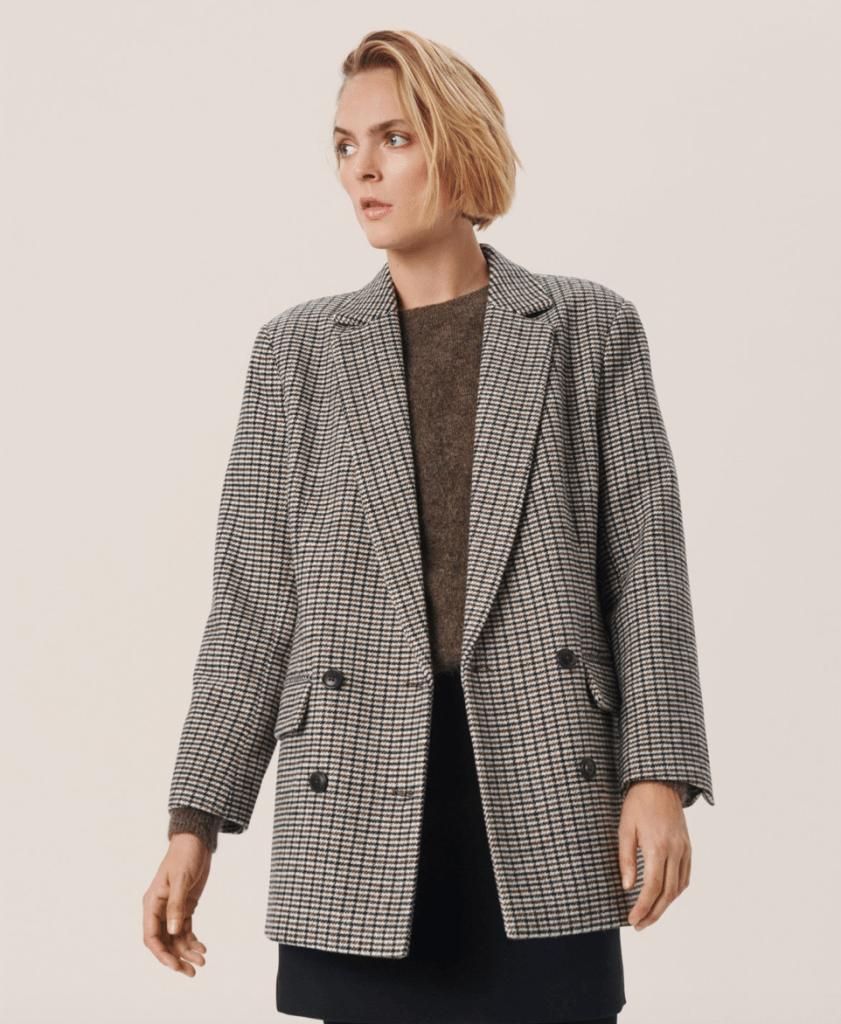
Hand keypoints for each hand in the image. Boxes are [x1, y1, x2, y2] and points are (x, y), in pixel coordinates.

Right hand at [143, 833, 212, 974]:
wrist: (196, 841)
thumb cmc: (184, 855)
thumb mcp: (181, 879)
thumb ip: (176, 906)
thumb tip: (172, 932)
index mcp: (152, 903)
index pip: (151, 936)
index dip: (161, 954)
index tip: (175, 966)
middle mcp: (159, 909)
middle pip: (163, 942)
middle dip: (176, 958)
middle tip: (192, 971)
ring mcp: (172, 910)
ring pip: (175, 939)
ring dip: (186, 952)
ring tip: (202, 962)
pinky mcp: (185, 907)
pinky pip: (185, 930)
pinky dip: (192, 941)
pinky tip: (202, 948)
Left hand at [618, 781, 691, 929]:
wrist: (659, 784)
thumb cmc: (637, 805)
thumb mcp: (625, 829)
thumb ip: (626, 859)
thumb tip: (627, 887)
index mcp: (657, 847)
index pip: (652, 887)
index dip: (642, 907)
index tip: (632, 920)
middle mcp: (675, 851)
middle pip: (667, 893)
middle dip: (653, 913)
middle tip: (639, 925)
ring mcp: (684, 850)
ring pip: (678, 888)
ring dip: (665, 906)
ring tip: (650, 916)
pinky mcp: (688, 847)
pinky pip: (685, 876)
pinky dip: (676, 892)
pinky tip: (665, 897)